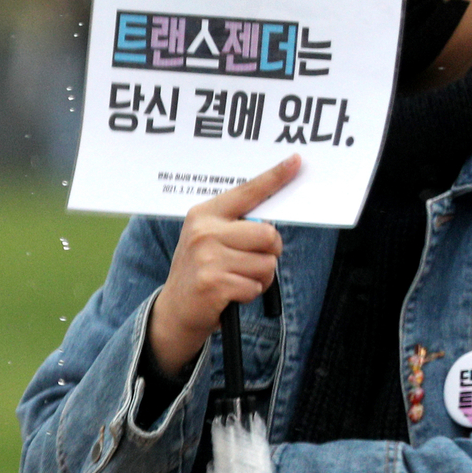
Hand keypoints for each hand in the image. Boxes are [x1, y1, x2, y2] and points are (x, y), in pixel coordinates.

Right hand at [146, 156, 300, 378]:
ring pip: (267, 264)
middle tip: (251, 262)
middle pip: (268, 234)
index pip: (247, 192)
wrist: (174, 310)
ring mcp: (208, 257)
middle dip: (270, 252)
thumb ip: (236, 227)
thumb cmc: (202, 271)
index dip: (274, 177)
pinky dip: (250, 294)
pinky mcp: (214, 283)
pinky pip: (256, 286)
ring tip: (237, 279)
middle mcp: (205, 231)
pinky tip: (230, 295)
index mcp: (205, 213)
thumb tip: (271, 227)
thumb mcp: (209, 239)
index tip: (296, 161)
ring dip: (260, 278)